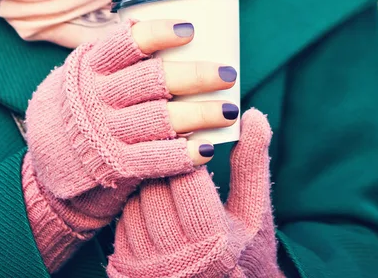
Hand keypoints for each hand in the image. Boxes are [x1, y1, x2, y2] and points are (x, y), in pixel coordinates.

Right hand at [22, 19, 239, 270]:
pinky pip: (154, 157)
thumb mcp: (83, 72)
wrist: (47, 160)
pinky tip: (207, 148)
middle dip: (195, 75)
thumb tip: (169, 27)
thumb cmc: (80, 105)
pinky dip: (183, 154)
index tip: (189, 30)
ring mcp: (104, 131)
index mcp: (90, 65)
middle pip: (152, 80)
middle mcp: (96, 96)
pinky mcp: (114, 164)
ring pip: (160, 119)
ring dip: (200, 114)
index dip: (158, 34)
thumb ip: (116, 56)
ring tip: (230, 109)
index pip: (125, 43)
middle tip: (228, 73)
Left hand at [107, 109, 282, 277]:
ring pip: (137, 200)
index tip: (190, 140)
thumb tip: (254, 115)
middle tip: (174, 153)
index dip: (187, 154)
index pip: (187, 179)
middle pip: (157, 187)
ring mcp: (150, 266)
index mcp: (214, 241)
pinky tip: (153, 202)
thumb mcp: (254, 211)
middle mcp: (178, 258)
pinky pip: (123, 220)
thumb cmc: (244, 249)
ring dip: (148, 184)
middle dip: (166, 166)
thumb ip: (252, 163)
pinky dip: (136, 205)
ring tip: (167, 180)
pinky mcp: (128, 267)